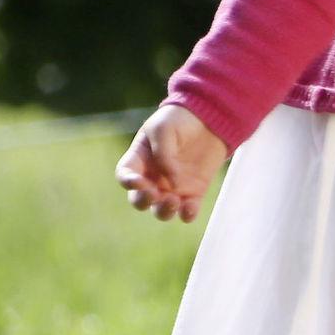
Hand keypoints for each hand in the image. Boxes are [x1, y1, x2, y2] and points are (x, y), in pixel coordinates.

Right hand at [115, 102, 227, 221]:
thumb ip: (163, 155)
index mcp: (139, 160)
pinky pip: (187, 211)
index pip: (125, 176)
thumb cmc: (179, 120)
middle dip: (143, 201)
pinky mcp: (193, 193)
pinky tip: (189, 209)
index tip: (138, 181)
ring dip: (163, 211)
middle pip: (139, 200)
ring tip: (172, 200)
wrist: (209, 119)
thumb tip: (172, 183)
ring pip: (161, 210)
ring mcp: (172, 188)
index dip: (128, 182)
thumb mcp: (164, 129)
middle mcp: (152, 178)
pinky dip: (187, 214)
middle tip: (154, 194)